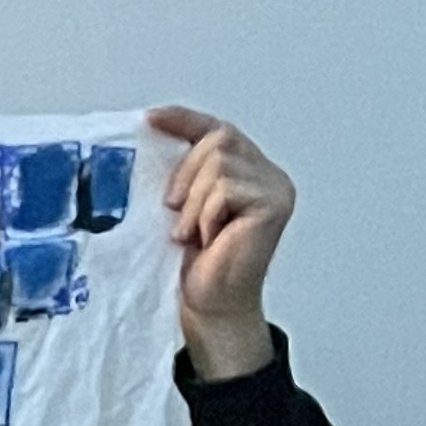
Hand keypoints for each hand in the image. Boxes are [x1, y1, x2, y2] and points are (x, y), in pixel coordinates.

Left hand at [145, 107, 289, 381]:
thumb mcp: (181, 211)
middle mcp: (267, 173)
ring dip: (193, 202)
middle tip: (174, 212)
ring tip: (191, 233)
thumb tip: (152, 145)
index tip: (150, 118)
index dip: (184, 120)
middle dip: (186, 174)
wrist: (209, 307)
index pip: (217, 130)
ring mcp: (275, 187)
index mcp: (246, 171)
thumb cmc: (195, 267)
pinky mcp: (274, 203)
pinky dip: (205, 214)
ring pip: (219, 164)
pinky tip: (207, 239)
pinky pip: (226, 189)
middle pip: (218, 139)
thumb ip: (184, 179)